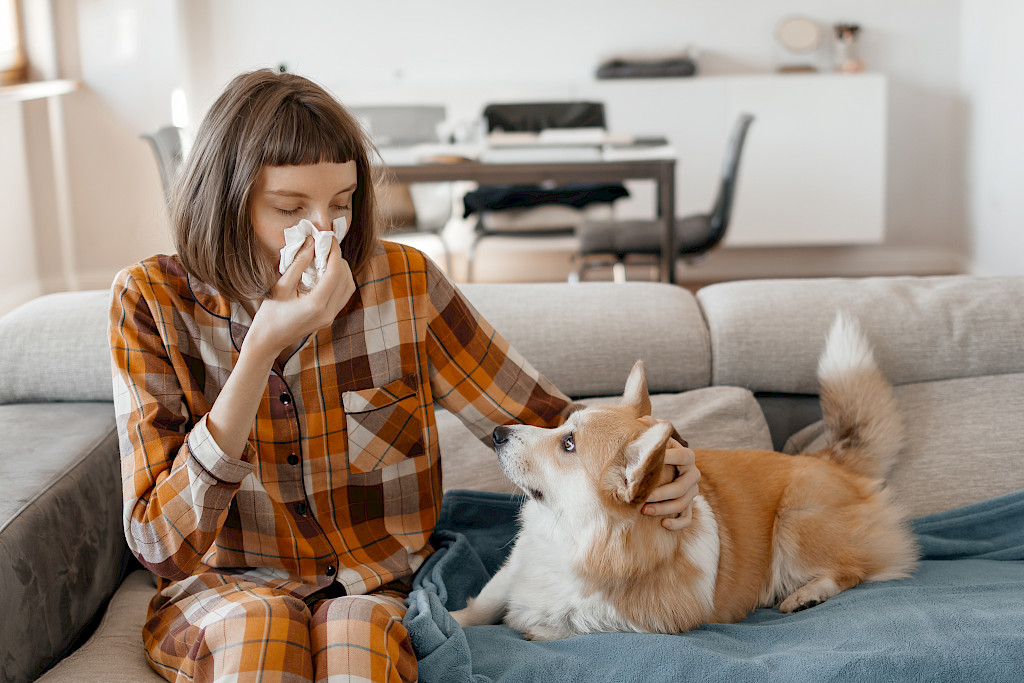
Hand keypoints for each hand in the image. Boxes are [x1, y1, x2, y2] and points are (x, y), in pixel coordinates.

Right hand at [246, 235, 355, 357]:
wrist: (268, 340)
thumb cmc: (270, 314)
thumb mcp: (281, 286)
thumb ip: (298, 263)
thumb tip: (311, 242)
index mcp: (316, 305)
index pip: (335, 272)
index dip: (334, 252)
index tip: (328, 238)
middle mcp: (328, 312)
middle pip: (345, 279)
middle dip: (338, 259)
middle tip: (325, 246)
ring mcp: (331, 317)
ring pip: (348, 287)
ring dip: (341, 270)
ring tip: (326, 258)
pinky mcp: (330, 318)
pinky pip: (343, 295)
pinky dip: (340, 280)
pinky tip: (326, 272)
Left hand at [638, 415, 700, 529]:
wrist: (663, 468)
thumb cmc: (655, 451)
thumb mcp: (654, 436)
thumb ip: (650, 426)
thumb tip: (641, 420)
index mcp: (687, 457)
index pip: (682, 456)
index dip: (668, 458)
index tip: (648, 463)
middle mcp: (693, 475)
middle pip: (681, 487)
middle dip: (660, 493)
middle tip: (641, 496)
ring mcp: (692, 492)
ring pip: (682, 504)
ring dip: (663, 509)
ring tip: (643, 510)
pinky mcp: (688, 507)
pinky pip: (687, 519)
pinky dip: (677, 523)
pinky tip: (663, 524)